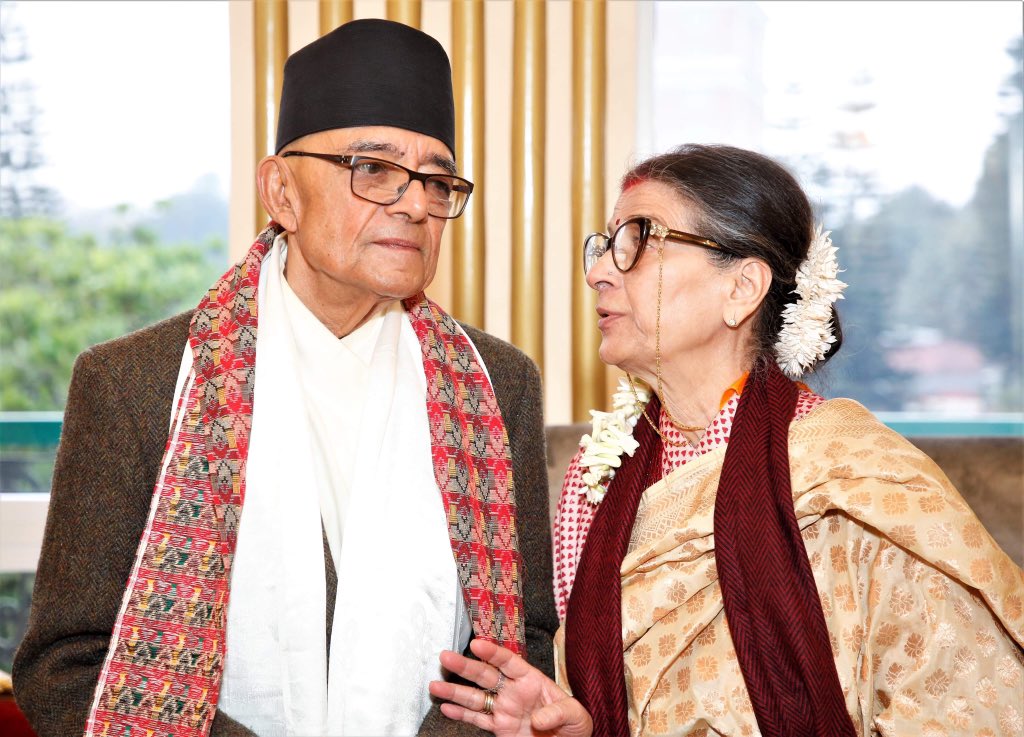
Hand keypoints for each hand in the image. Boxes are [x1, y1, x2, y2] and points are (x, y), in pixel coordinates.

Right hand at [429, 638, 592, 736]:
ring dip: (455, 692)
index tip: (477, 644)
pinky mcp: (499, 728)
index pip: (509, 662)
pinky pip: (478, 720)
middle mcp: (513, 691)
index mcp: (532, 680)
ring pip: (476, 697)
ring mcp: (504, 709)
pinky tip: (446, 708)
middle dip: (465, 666)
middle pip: (486, 675)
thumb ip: (558, 712)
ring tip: (435, 686)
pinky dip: (461, 715)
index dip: (493, 652)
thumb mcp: (576, 715)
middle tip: (446, 657)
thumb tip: (538, 718)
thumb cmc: (575, 725)